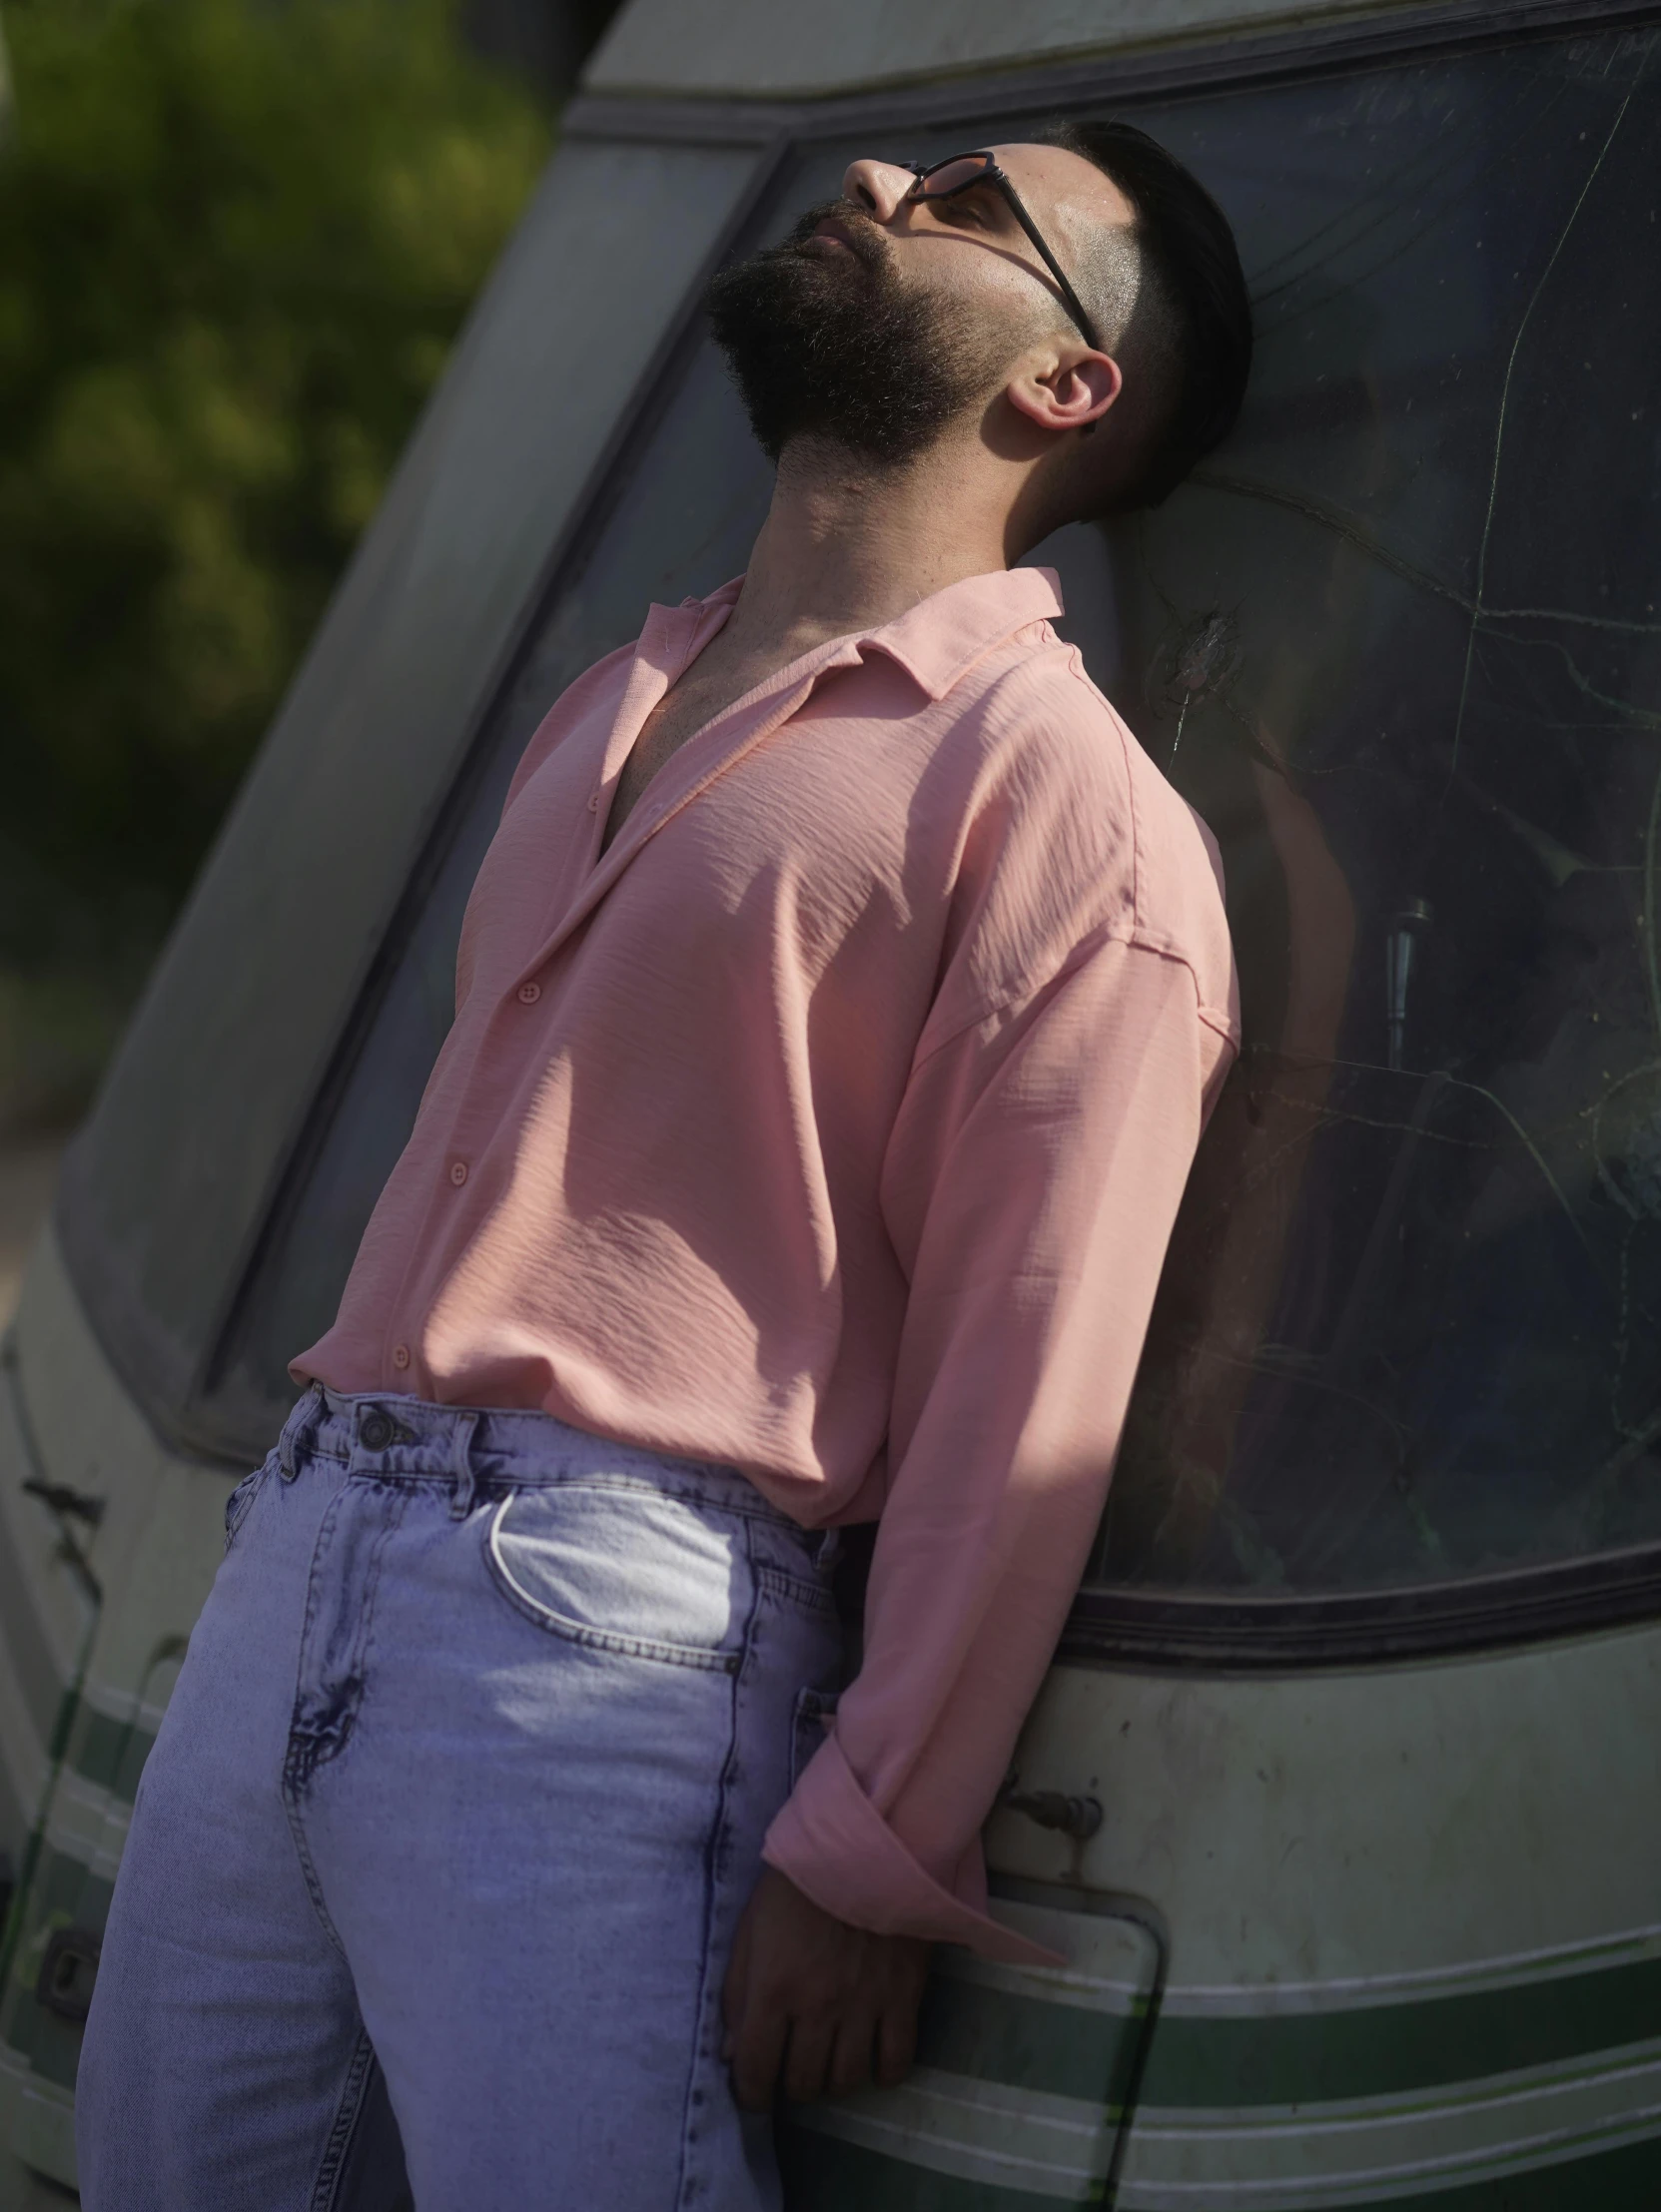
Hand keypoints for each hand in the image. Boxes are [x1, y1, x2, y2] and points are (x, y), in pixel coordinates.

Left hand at [721, 1865, 930, 2110]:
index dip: (751, 2094)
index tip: (754, 2092)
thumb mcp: (750, 1930)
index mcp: (773, 1990)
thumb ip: (736, 1993)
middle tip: (792, 2068)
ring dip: (832, 2080)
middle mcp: (817, 2009)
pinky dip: (883, 2073)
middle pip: (803, 2083)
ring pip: (846, 2081)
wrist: (864, 1844)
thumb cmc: (796, 1884)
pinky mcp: (903, 1998)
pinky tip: (872, 2060)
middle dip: (791, 2085)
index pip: (755, 2070)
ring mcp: (863, 2007)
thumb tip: (731, 2053)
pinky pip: (896, 2062)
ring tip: (828, 2061)